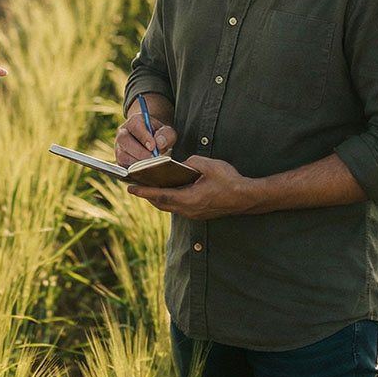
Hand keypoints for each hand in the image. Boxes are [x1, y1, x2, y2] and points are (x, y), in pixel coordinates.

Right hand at [115, 109, 174, 165]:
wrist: (152, 141)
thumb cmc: (159, 135)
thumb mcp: (167, 132)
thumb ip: (166, 135)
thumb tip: (159, 144)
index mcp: (134, 121)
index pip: (136, 127)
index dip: (144, 137)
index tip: (153, 147)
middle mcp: (123, 133)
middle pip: (125, 141)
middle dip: (140, 152)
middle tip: (153, 159)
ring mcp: (119, 147)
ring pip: (123, 156)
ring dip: (138, 162)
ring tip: (151, 164)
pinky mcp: (119, 160)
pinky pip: (123, 167)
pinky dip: (135, 170)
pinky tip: (146, 169)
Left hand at [126, 156, 255, 219]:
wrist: (248, 197)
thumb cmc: (230, 181)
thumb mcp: (208, 165)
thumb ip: (191, 162)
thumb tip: (182, 164)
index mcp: (188, 198)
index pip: (160, 195)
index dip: (143, 191)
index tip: (130, 188)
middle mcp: (189, 210)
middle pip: (162, 203)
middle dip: (147, 195)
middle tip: (135, 186)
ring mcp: (194, 214)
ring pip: (170, 207)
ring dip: (158, 198)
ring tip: (148, 188)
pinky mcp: (200, 214)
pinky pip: (179, 208)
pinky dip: (170, 200)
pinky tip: (169, 192)